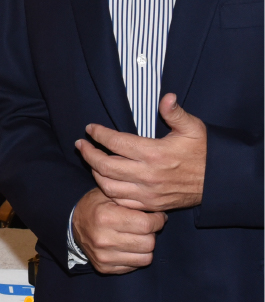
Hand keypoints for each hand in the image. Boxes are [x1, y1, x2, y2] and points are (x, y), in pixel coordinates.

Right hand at [71, 187, 166, 273]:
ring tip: (137, 237)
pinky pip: (135, 266)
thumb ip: (134, 201)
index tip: (156, 216)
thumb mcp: (111, 195)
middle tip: (145, 226)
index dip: (157, 220)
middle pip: (149, 243)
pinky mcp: (104, 268)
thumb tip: (160, 210)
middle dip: (151, 233)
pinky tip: (128, 246)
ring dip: (145, 247)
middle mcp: (103, 239)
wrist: (73, 225)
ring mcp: (103, 256)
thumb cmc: (96, 206)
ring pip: (146, 258)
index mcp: (105, 217)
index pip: (147, 225)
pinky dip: (136, 257)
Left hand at [77, 94, 206, 211]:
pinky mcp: (151, 205)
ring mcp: (148, 193)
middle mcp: (148, 175)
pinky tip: (105, 179)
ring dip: (95, 172)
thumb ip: (176, 113)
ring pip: (109, 186)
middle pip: (105, 166)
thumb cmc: (205, 152)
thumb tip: (166, 97)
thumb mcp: (194, 128)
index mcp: (154, 153)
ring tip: (90, 160)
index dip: (98, 134)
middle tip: (81, 144)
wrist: (219, 182)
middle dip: (88, 153)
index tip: (90, 128)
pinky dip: (108, 190)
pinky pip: (121, 201)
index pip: (115, 143)